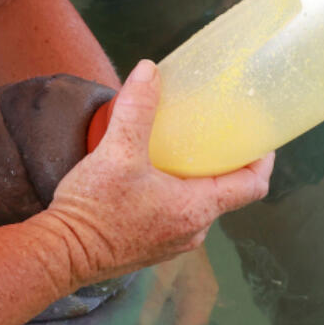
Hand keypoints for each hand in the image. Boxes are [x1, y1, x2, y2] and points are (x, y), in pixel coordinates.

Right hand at [36, 60, 273, 288]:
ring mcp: (172, 243)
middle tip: (211, 131)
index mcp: (197, 209)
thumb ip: (137, 109)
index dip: (262, 160)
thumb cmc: (95, 208)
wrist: (61, 254)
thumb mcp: (116, 152)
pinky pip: (176, 215)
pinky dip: (175, 192)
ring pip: (198, 204)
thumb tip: (150, 70)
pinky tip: (151, 174)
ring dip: (195, 178)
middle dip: (223, 162)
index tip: (260, 136)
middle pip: (225, 193)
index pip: (252, 186)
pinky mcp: (151, 247)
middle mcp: (193, 231)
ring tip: (179, 147)